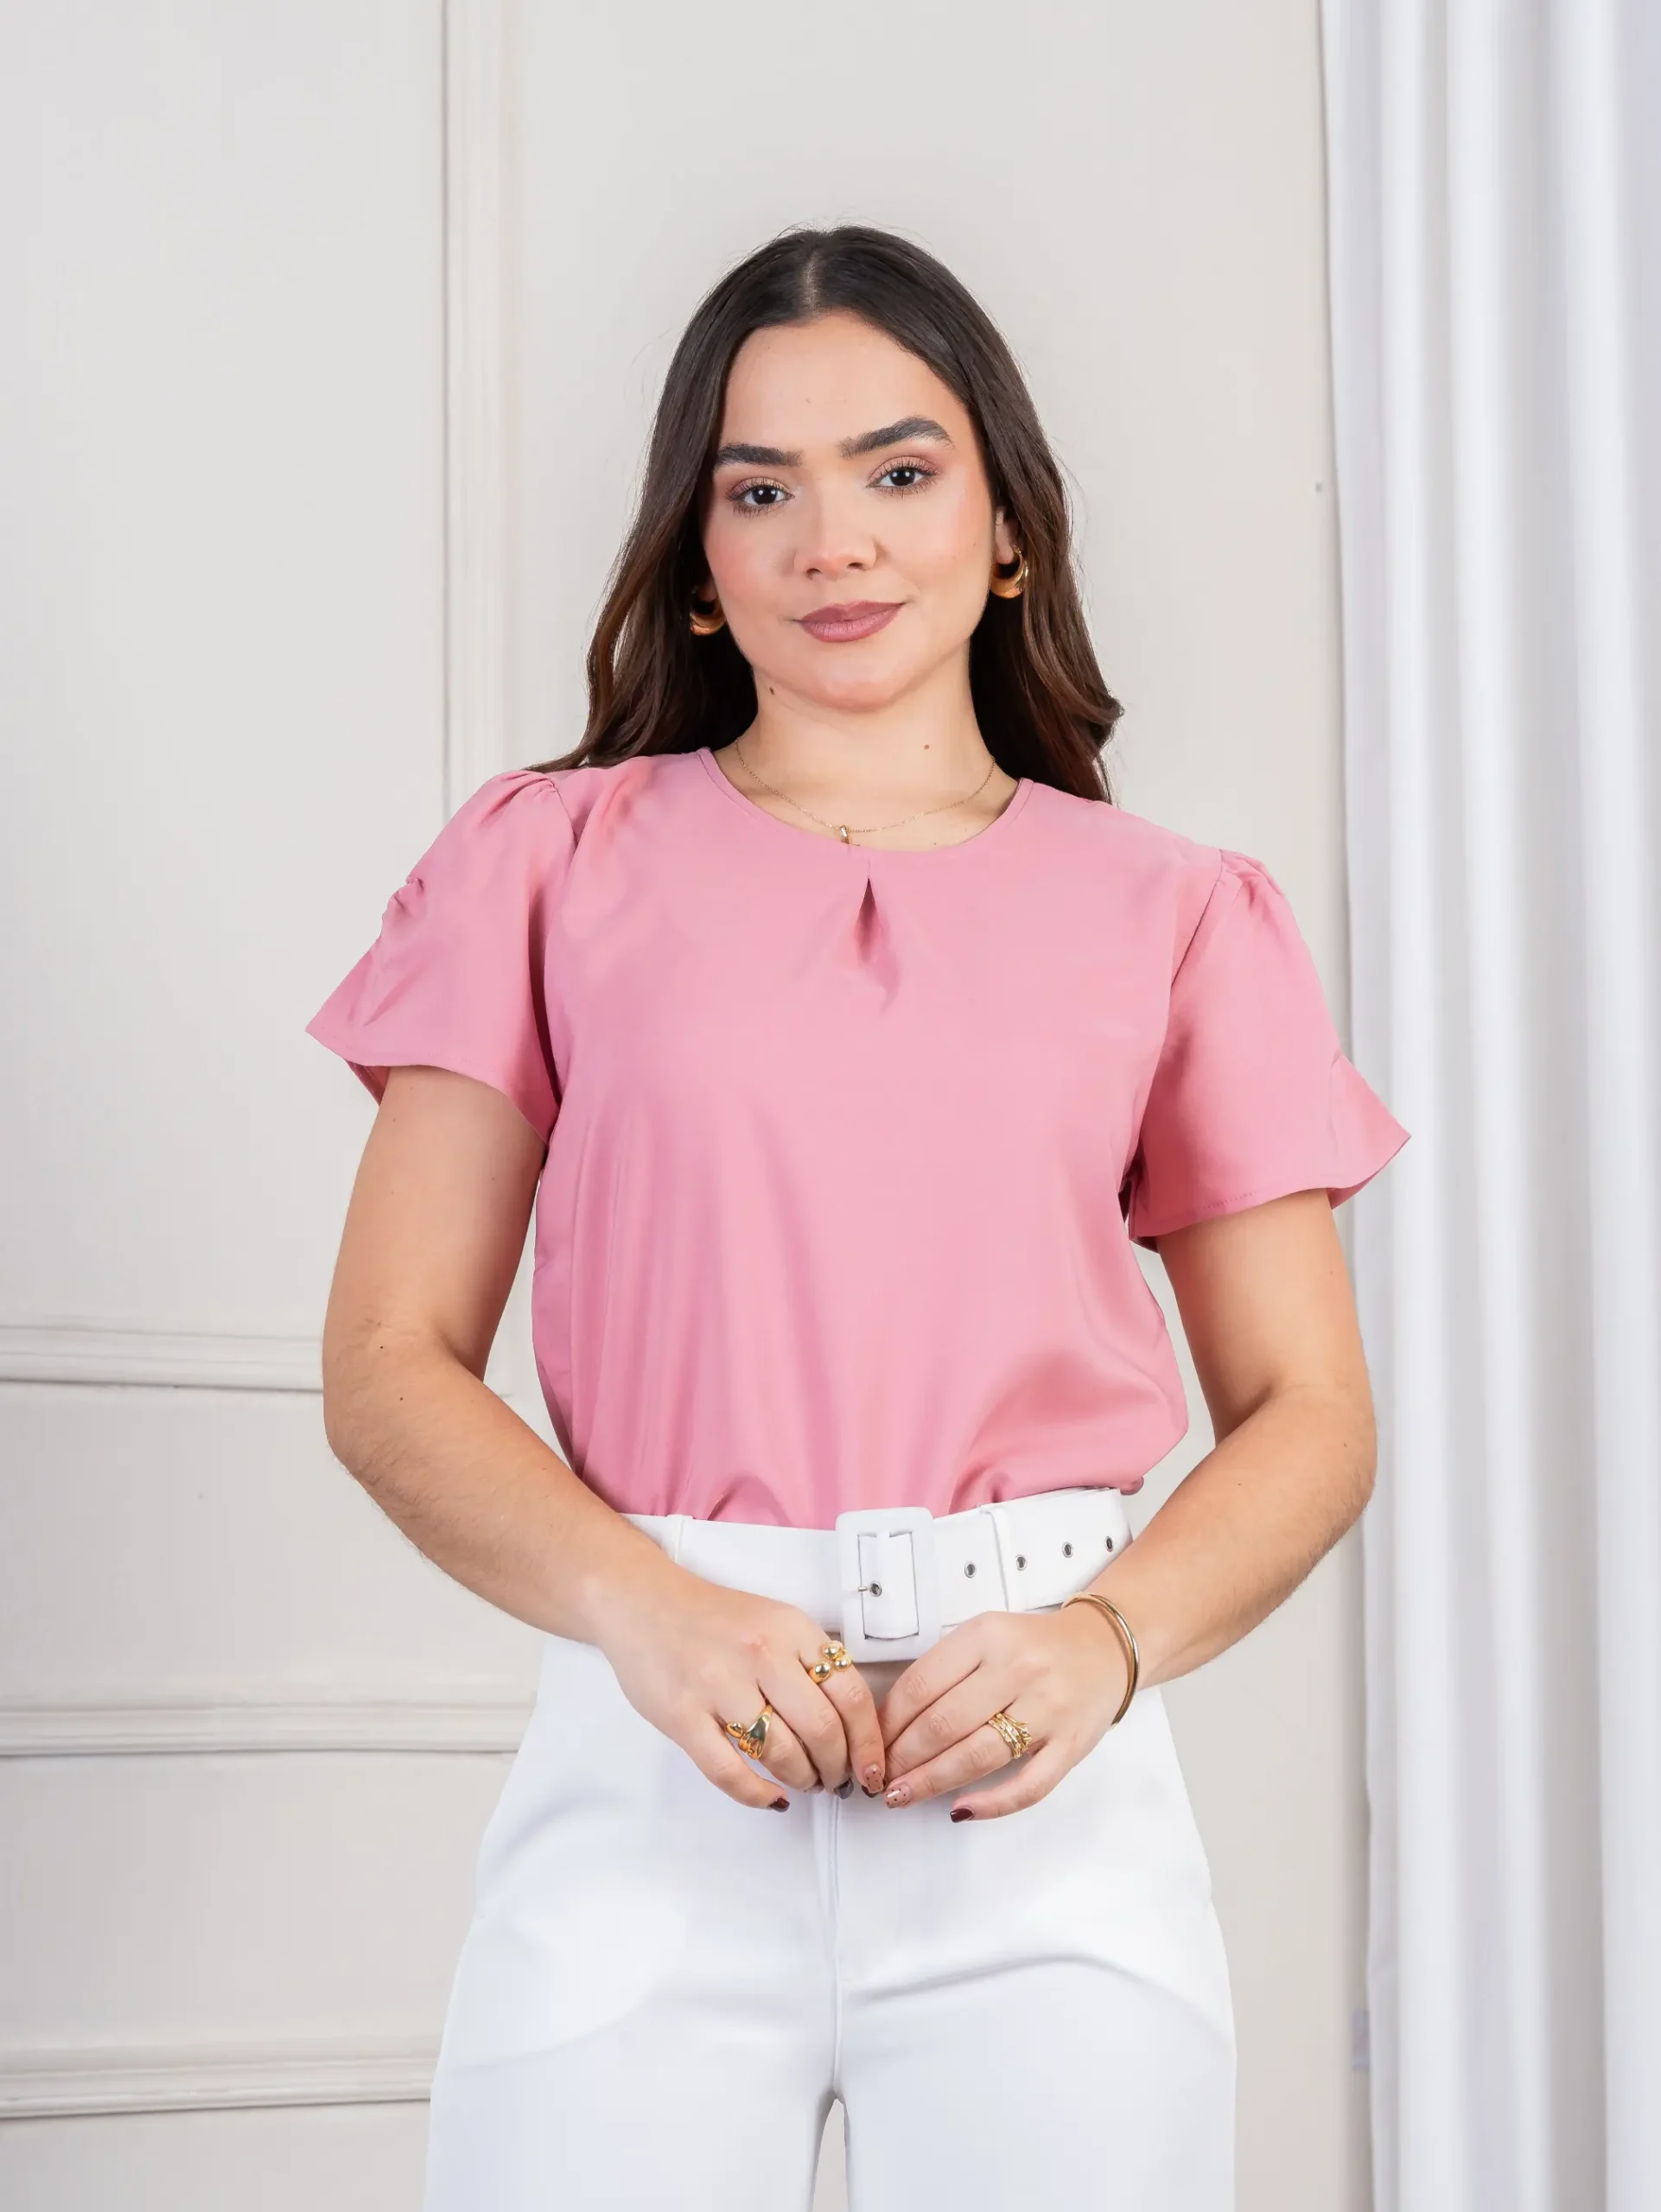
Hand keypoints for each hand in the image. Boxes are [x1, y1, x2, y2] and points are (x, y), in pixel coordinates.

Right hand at [596, 1560, 888, 1810]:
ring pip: (781, 1755)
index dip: (869, 1743)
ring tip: (805, 1782)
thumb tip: (853, 1724)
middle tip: (837, 1781)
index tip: (872, 1767)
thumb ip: (812, 1662)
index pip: (851, 1695)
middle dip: (838, 1769)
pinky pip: (729, 1772)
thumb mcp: (776, 1621)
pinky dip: (757, 1795)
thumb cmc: (712, 1619)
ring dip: (802, 1780)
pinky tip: (771, 1797)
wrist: (643, 1603)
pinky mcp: (683, 1716)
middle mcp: (760, 1654)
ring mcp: (718, 1685)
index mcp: (790, 1629)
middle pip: (823, 1731)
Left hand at [875, 1601, 1130, 1819]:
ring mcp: (1048, 1709)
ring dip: (932, 1782)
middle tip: (881, 1778)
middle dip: (903, 1758)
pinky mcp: (1071, 1745)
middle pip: (943, 1724)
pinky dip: (992, 1804)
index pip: (922, 1684)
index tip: (871, 1745)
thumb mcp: (985, 1636)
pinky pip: (1029, 1786)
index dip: (888, 1722)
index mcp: (987, 1636)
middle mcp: (1018, 1669)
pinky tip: (961, 1810)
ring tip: (904, 1795)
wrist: (1105, 1647)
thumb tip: (890, 1722)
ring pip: (978, 1756)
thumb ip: (944, 1670)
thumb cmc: (1034, 1647)